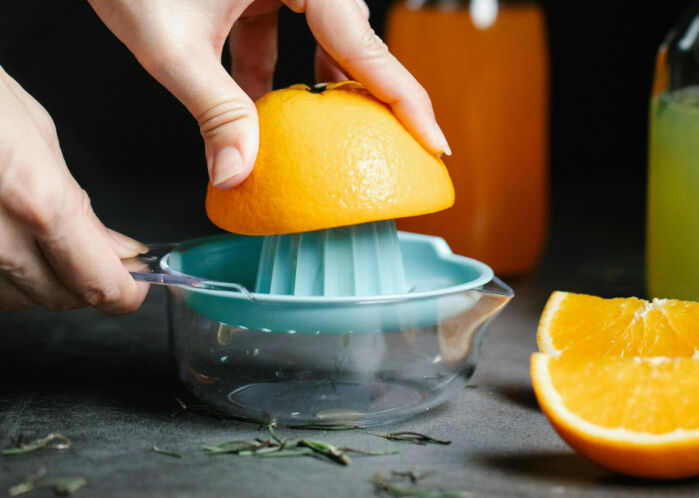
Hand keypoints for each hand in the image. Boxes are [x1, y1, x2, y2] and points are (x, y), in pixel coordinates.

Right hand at [0, 67, 148, 313]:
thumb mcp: (36, 134)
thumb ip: (78, 203)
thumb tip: (118, 249)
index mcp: (37, 202)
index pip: (100, 283)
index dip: (127, 292)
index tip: (137, 283)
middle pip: (59, 299)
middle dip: (85, 283)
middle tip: (96, 257)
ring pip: (14, 299)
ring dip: (38, 281)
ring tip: (41, 240)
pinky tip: (2, 236)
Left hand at [87, 0, 450, 188]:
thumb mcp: (170, 43)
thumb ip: (212, 110)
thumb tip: (237, 174)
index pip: (365, 42)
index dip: (405, 98)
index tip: (435, 142)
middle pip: (354, 39)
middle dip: (370, 96)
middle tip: (390, 147)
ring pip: (325, 35)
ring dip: (323, 86)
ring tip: (328, 135)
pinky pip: (289, 29)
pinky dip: (280, 68)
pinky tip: (263, 106)